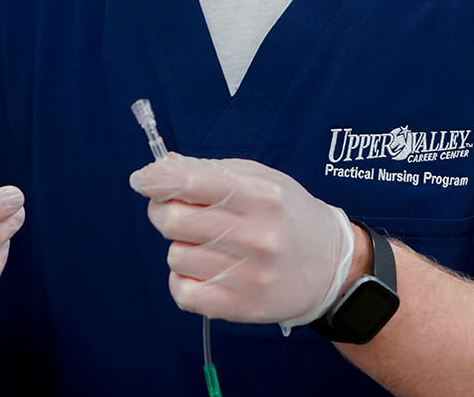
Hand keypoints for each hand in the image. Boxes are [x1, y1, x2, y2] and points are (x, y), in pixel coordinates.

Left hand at [129, 154, 353, 326]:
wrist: (331, 267)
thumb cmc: (289, 216)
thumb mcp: (261, 179)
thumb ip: (210, 170)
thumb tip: (161, 167)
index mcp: (261, 195)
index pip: (193, 182)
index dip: (158, 179)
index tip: (142, 179)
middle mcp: (255, 235)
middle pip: (173, 220)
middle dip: (164, 211)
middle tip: (177, 211)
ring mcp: (248, 275)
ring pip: (175, 256)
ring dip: (182, 247)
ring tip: (210, 244)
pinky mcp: (240, 306)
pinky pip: (182, 292)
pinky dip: (185, 279)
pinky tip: (206, 270)